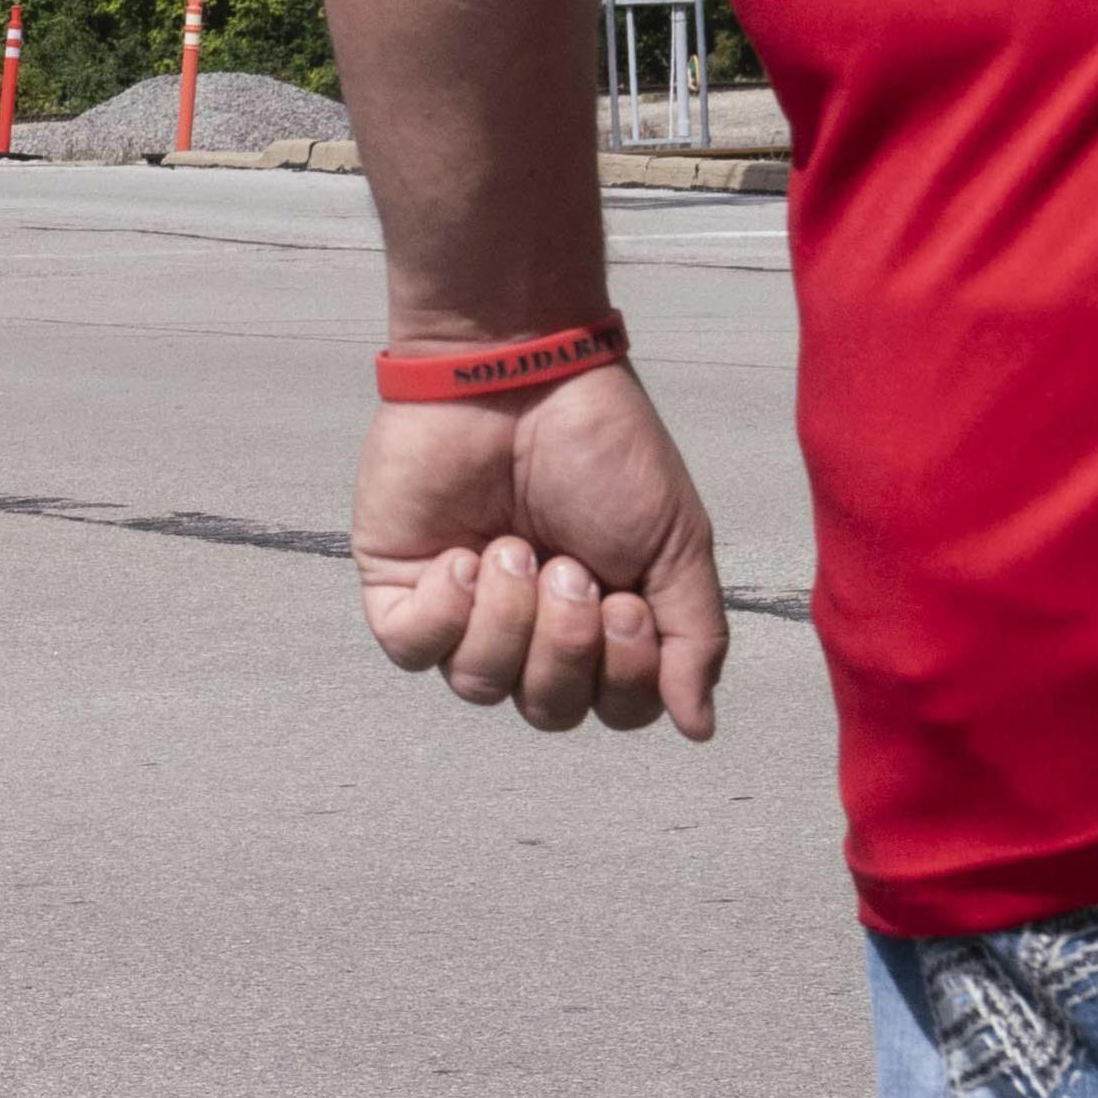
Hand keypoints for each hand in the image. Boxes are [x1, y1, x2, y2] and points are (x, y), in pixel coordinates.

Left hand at [352, 362, 724, 737]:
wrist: (521, 369)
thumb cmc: (602, 446)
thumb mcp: (674, 543)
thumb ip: (692, 639)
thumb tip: (698, 728)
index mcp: (598, 622)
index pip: (614, 708)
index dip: (625, 677)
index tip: (626, 602)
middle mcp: (530, 626)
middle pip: (547, 709)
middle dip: (566, 646)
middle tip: (571, 568)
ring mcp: (461, 608)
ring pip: (480, 686)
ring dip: (509, 621)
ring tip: (516, 547)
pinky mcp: (399, 583)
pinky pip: (412, 649)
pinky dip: (445, 614)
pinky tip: (466, 557)